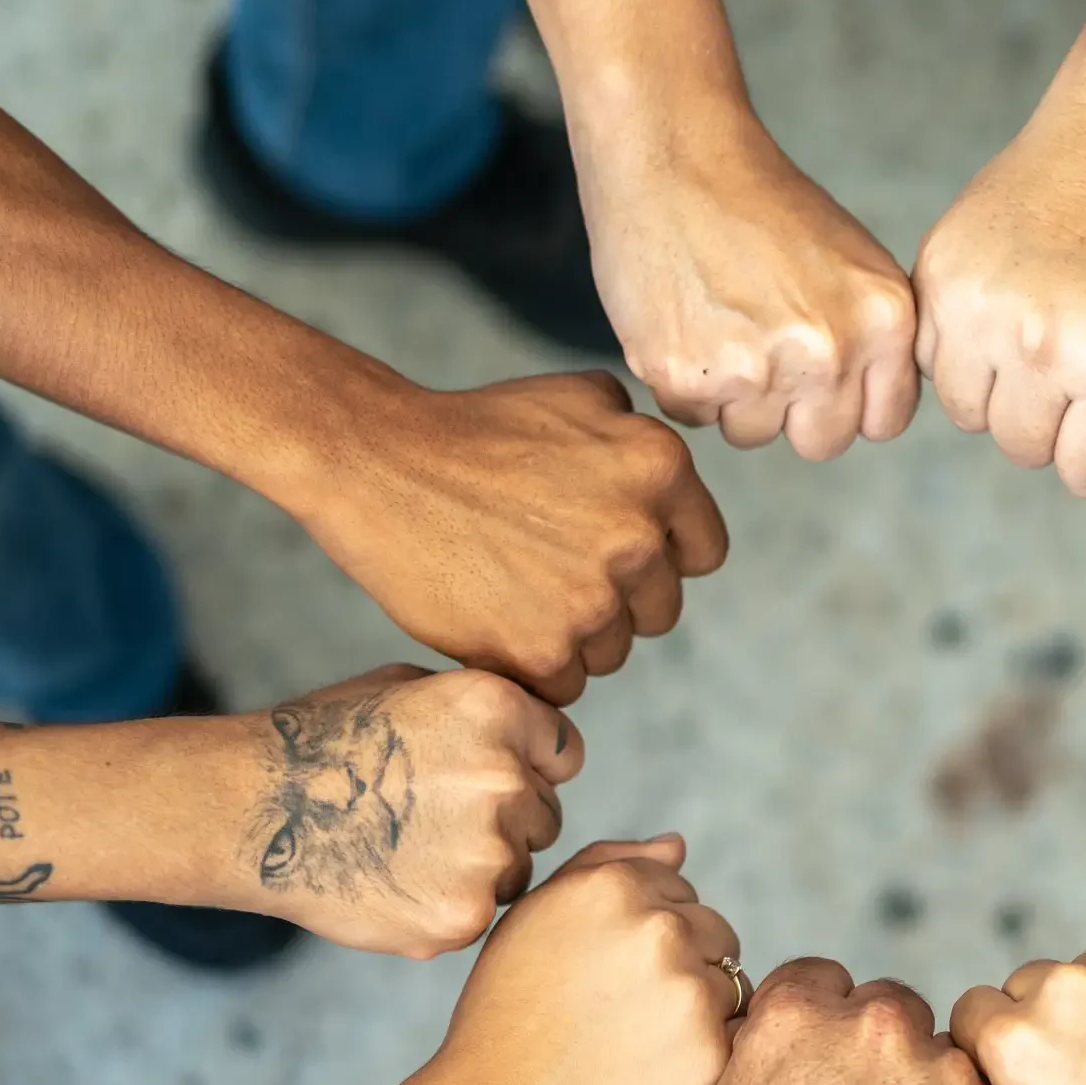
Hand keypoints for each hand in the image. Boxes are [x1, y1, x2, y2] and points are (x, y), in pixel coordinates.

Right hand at [239, 665, 580, 957]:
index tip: (487, 779)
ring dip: (480, 866)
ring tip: (408, 851)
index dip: (529, 768)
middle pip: (544, 815)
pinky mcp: (462, 915)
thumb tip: (533, 739)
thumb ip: (487, 713)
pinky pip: (481, 912)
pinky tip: (395, 883)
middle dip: (504, 820)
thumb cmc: (324, 741)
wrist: (254, 810)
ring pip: (517, 869)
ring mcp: (487, 852)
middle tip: (433, 819)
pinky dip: (448, 906)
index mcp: (498, 712)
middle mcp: (505, 779)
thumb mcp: (412, 689)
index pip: (563, 754)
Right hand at [296, 369, 726, 705]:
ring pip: (612, 652)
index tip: (615, 552)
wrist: (381, 465)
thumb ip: (640, 434)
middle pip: (660, 610)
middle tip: (551, 571)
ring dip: (574, 637)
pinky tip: (495, 621)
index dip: (661, 556)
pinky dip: (532, 667)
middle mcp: (639, 537)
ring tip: (516, 591)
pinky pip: (565, 687)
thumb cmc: (477, 427)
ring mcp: (592, 600)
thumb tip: (672, 475)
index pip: (704, 552)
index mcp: (661, 470)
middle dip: (617, 599)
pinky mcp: (541, 653)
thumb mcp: (579, 397)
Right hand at [425, 836, 743, 1084]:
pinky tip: (656, 1074)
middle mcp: (661, 929)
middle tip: (621, 1014)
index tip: (606, 972)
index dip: (643, 932)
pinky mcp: (711, 1055)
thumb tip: (677, 845)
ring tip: (635, 1044)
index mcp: (616, 885)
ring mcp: (690, 992)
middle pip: (715, 930)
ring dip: (699, 1007)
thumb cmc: (508, 1013)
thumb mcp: (536, 916)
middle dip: (682, 964)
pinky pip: (740, 1037)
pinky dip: (711, 1053)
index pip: (678, 886)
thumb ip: (608, 863)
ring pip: (732, 983)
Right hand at [577, 110, 917, 461]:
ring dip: (735, 398)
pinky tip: (685, 323)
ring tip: (720, 325)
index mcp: (884, 320)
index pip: (885, 422)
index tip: (822, 375)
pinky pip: (695, 417)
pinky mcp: (687, 378)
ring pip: (753, 434)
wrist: (674, 155)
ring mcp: (756, 371)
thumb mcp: (854, 261)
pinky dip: (686, 382)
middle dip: (795, 412)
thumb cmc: (762, 201)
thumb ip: (874, 337)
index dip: (850, 401)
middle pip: (822, 442)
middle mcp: (828, 353)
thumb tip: (874, 408)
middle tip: (764, 351)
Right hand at [700, 960, 1030, 1084]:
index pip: (825, 979)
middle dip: (885, 1054)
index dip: (823, 1025)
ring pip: (948, 1066)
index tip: (825, 1069)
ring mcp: (949, 1078)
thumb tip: (797, 1026)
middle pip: (894, 1010)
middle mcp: (879, 1027)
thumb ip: (771, 1050)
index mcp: (802, 1016)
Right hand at [914, 88, 1085, 496]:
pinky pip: (932, 356)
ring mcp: (981, 306)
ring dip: (1001, 391)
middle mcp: (1040, 345)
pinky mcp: (938, 269)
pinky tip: (1005, 309)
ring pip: (968, 411)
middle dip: (1052, 422)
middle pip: (1021, 448)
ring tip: (1038, 340)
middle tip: (1077, 368)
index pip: (1083, 474)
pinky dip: (963, 347)